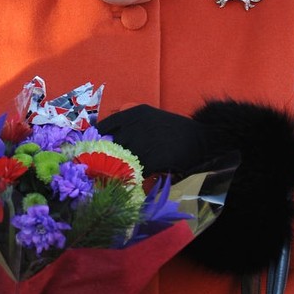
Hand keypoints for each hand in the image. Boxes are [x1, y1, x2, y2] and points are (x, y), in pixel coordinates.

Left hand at [98, 104, 215, 175]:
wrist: (201, 139)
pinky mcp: (154, 157)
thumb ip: (130, 127)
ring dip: (118, 169)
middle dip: (106, 158)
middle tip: (102, 168)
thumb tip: (106, 141)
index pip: (105, 127)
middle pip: (111, 145)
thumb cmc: (173, 131)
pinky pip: (135, 170)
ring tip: (116, 176)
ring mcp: (145, 141)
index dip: (97, 140)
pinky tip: (133, 180)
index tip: (92, 150)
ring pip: (121, 159)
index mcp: (135, 113)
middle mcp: (137, 125)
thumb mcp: (150, 120)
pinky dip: (132, 176)